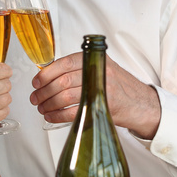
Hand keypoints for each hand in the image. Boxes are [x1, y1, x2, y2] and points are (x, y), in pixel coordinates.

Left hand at [31, 52, 160, 138]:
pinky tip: (51, 116)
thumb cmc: (117, 85)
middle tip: (35, 97)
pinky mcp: (101, 108)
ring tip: (41, 108)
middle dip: (44, 91)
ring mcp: (101, 90)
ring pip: (65, 96)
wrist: (141, 103)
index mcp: (95, 59)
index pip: (65, 63)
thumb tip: (48, 74)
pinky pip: (73, 112)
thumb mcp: (101, 67)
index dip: (47, 73)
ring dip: (49, 104)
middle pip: (63, 81)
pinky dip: (58, 115)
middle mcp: (98, 72)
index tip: (36, 82)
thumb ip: (79, 68)